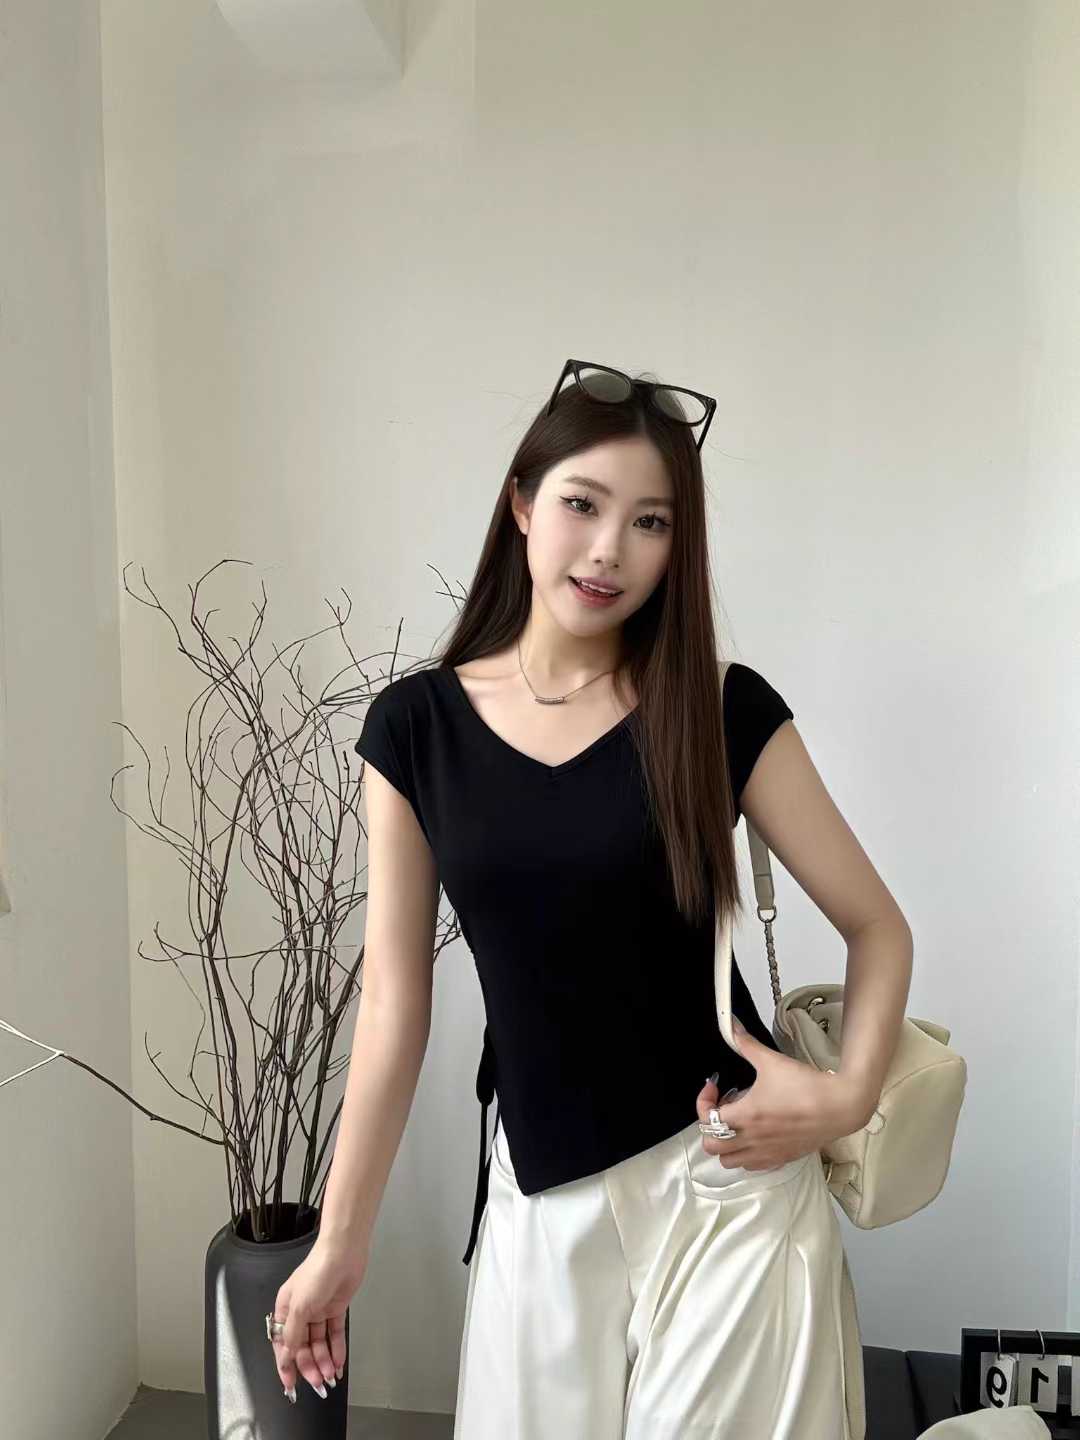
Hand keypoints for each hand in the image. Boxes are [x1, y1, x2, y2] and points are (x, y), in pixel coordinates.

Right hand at [270, 1236, 369, 1403]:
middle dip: (310, 1366)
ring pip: (319, 1343)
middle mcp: (301, 1312)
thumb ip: (292, 1334)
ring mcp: (319, 1311)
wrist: (344, 1252)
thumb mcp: (300, 1306)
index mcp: (286, 1309)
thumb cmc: (317, 1272)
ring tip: (331, 1375)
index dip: (286, 1365)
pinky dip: (337, 1349)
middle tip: (318, 1383)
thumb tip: (285, 1357)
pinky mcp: (336, 1309)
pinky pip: (334, 1334)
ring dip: (324, 1360)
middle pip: (303, 1346)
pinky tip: (339, 1362)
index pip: (283, 1344)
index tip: (290, 1385)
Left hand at [694, 1017, 871, 1170]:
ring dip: (726, 1144)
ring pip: (730, 1161)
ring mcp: (766, 1153)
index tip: (714, 1088)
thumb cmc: (807, 1087)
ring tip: (737, 1123)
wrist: (839, 1106)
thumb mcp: (771, 1061)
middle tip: (722, 1109)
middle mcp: (752, 1140)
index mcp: (746, 1116)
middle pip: (712, 1146)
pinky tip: (755, 1136)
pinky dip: (746, 1155)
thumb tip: (731, 1027)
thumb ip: (746, 1044)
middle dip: (709, 1127)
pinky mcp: (781, 1159)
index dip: (703, 1102)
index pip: (707, 1119)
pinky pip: (753, 1166)